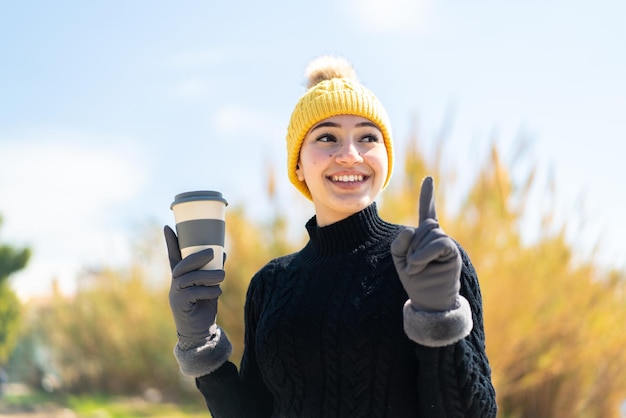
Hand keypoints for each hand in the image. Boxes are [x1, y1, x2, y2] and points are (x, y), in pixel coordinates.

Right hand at [164, 225, 224, 348]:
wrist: (200, 332)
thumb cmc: (204, 305)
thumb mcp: (209, 285)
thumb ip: (213, 270)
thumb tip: (223, 252)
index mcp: (181, 277)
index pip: (173, 256)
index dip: (170, 242)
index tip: (168, 226)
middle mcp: (176, 284)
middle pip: (180, 266)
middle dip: (195, 256)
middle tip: (211, 251)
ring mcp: (176, 295)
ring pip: (188, 279)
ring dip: (207, 275)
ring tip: (223, 274)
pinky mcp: (181, 305)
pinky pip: (194, 293)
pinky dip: (208, 291)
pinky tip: (218, 292)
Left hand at [391, 176, 460, 311]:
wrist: (428, 300)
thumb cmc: (415, 280)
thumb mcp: (399, 260)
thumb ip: (398, 243)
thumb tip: (410, 229)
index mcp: (424, 236)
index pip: (426, 211)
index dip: (428, 196)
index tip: (429, 179)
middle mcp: (438, 236)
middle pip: (424, 225)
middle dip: (411, 245)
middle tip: (411, 264)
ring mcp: (446, 243)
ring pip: (429, 233)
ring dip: (416, 252)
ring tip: (416, 268)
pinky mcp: (452, 252)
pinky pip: (438, 243)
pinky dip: (424, 254)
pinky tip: (418, 266)